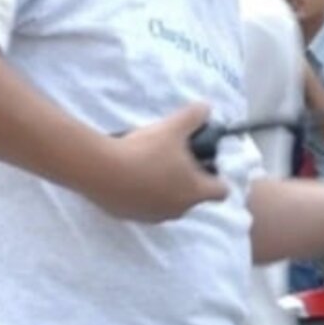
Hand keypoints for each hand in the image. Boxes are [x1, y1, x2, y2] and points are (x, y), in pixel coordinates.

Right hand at [87, 102, 228, 222]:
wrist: (102, 171)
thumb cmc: (145, 151)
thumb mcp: (173, 127)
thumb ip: (194, 116)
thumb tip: (206, 107)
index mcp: (194, 192)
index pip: (221, 191)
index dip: (218, 176)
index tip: (207, 161)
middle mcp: (177, 210)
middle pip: (193, 196)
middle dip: (189, 178)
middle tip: (176, 155)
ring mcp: (153, 217)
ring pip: (168, 201)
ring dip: (165, 186)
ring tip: (151, 161)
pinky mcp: (130, 217)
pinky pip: (145, 204)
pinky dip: (143, 192)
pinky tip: (131, 173)